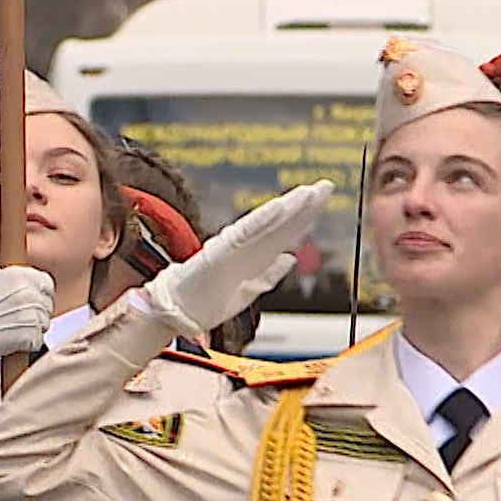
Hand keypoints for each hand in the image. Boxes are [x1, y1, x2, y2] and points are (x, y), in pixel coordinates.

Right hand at [0, 266, 53, 377]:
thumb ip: (13, 281)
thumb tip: (26, 283)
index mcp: (20, 275)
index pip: (47, 284)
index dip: (40, 295)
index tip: (33, 303)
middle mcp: (29, 293)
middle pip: (47, 306)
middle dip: (35, 314)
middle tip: (17, 321)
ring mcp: (32, 314)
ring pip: (43, 324)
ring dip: (31, 330)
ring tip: (10, 331)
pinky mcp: (31, 336)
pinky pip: (37, 341)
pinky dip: (26, 344)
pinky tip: (10, 341)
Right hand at [142, 179, 333, 337]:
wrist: (175, 314)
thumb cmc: (204, 303)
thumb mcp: (248, 291)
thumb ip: (269, 274)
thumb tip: (290, 259)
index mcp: (252, 257)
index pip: (285, 233)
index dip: (305, 216)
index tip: (323, 198)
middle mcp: (244, 247)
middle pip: (280, 223)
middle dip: (303, 205)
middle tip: (325, 186)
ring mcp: (231, 247)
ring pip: (265, 223)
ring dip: (287, 207)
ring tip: (309, 193)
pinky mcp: (219, 252)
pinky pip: (244, 234)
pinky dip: (262, 220)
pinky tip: (279, 208)